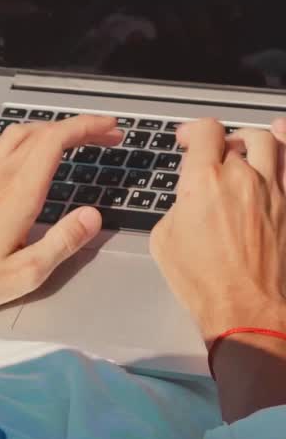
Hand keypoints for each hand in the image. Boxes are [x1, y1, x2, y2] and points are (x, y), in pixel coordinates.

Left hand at [0, 115, 122, 316]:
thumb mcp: (25, 274)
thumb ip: (63, 243)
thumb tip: (92, 217)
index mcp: (17, 193)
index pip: (56, 140)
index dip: (87, 127)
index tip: (110, 129)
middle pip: (42, 131)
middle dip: (78, 127)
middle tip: (105, 136)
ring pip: (18, 134)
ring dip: (50, 129)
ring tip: (73, 139)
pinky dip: (22, 139)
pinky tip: (25, 153)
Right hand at [150, 117, 285, 341]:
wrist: (244, 307)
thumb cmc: (202, 281)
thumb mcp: (165, 239)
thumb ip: (178, 207)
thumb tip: (188, 201)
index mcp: (204, 180)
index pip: (206, 131)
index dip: (195, 130)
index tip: (189, 140)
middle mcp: (241, 177)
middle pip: (236, 138)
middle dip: (222, 143)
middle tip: (215, 155)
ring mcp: (272, 190)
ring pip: (270, 143)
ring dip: (255, 141)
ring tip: (248, 150)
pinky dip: (284, 156)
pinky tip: (277, 159)